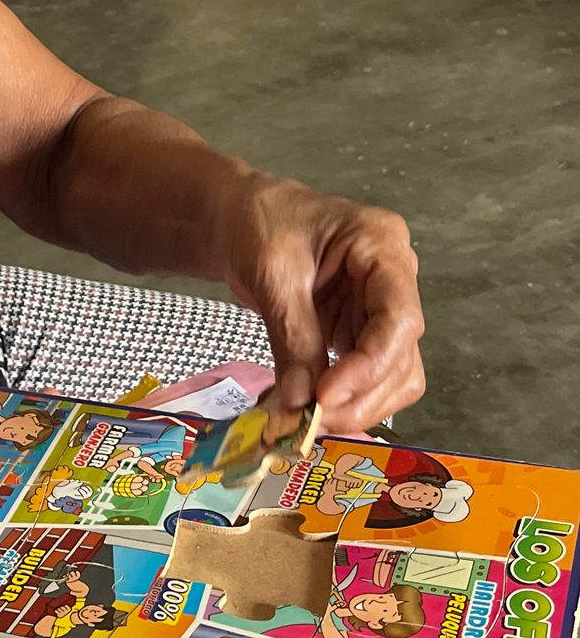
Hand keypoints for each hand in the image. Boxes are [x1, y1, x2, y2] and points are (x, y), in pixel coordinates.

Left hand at [218, 174, 424, 433]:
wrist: (236, 216)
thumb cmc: (258, 223)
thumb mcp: (273, 275)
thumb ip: (292, 337)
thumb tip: (299, 404)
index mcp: (382, 245)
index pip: (399, 318)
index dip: (369, 365)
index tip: (326, 395)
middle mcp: (393, 279)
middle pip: (401, 356)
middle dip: (361, 396)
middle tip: (311, 420)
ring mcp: (378, 308)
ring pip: (392, 376)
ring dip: (355, 406)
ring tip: (305, 419)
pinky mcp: (357, 331)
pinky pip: (363, 377)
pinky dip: (339, 399)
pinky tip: (303, 408)